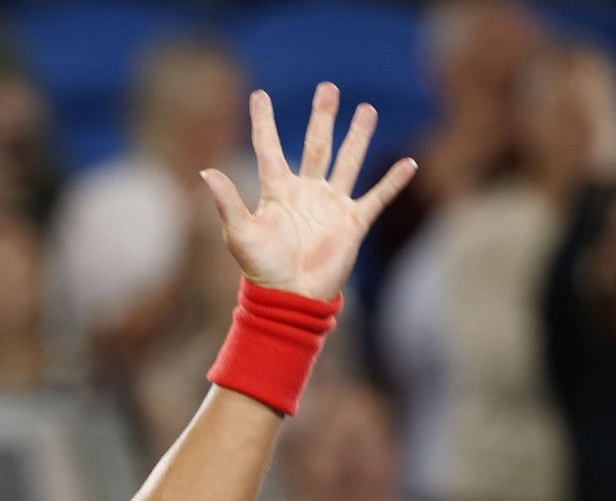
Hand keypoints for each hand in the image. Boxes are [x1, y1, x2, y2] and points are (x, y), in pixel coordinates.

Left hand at [200, 83, 417, 301]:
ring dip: (358, 137)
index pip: (270, 148)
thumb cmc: (261, 268)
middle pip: (317, 145)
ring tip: (367, 109)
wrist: (291, 297)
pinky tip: (409, 163)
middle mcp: (306, 192)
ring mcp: (331, 206)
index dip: (264, 123)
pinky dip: (393, 181)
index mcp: (277, 191)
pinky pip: (376, 197)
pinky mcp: (352, 223)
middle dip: (323, 117)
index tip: (258, 94)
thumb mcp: (240, 233)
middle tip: (328, 88)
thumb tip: (205, 171)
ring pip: (348, 162)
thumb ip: (227, 201)